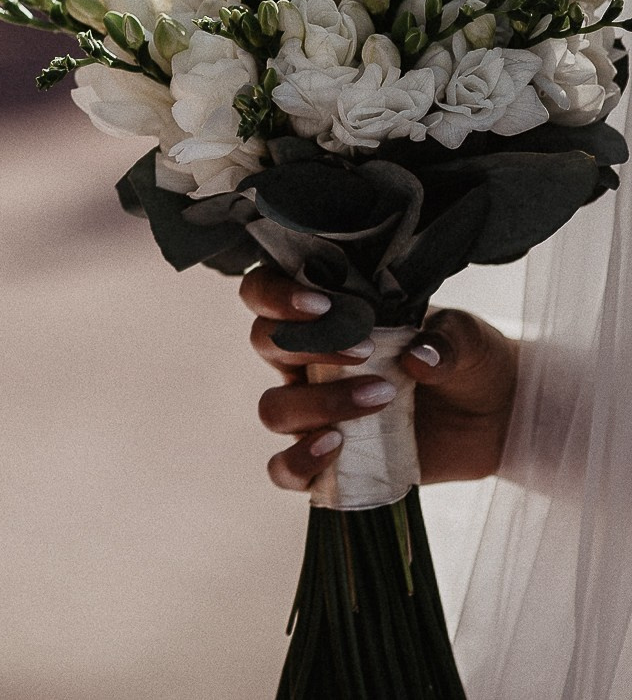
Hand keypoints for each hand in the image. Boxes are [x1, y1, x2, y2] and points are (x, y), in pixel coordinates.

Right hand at [242, 270, 518, 490]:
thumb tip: (418, 357)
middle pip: (265, 344)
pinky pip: (286, 469)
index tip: (323, 305)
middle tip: (365, 353)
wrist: (498, 417)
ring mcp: (314, 413)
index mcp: (325, 319)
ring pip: (274, 407)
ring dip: (318, 404)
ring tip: (380, 401)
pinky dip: (298, 462)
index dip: (275, 296)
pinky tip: (336, 449)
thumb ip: (445, 341)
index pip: (265, 294)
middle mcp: (307, 362)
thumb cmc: (470, 363)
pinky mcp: (329, 460)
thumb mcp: (467, 339)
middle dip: (309, 347)